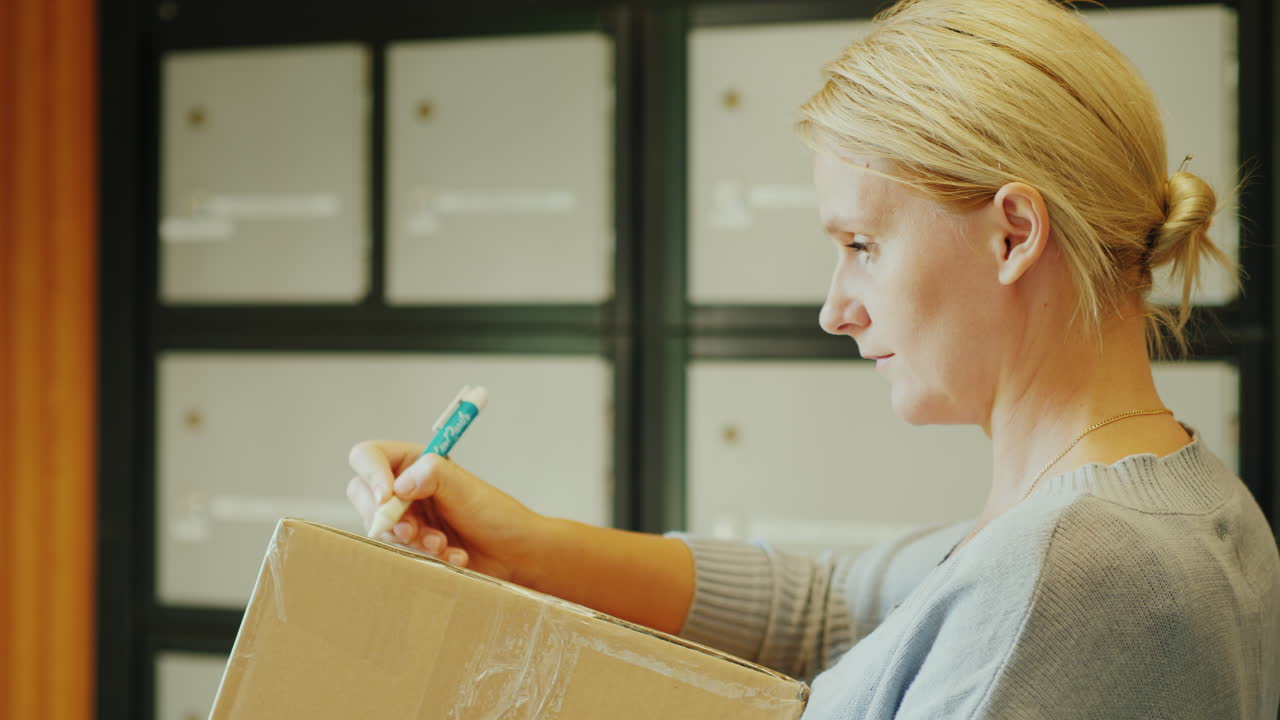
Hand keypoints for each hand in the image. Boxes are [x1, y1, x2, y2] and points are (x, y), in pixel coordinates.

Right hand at [346, 440, 547, 584]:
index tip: (387, 497)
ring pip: (380, 527)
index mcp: (415, 462)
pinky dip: (423, 556)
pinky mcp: (410, 545)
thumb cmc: (496, 516)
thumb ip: (435, 477)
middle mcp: (405, 487)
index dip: (371, 474)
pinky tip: (452, 557)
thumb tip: (400, 484)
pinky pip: (397, 551)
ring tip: (442, 545)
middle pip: (363, 494)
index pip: (369, 456)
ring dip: (411, 539)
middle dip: (387, 516)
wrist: (514, 555)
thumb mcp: (467, 490)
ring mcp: (405, 517)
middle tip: (411, 531)